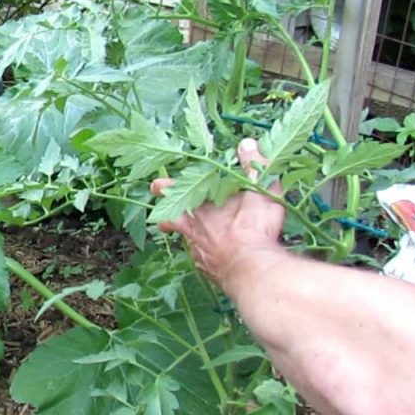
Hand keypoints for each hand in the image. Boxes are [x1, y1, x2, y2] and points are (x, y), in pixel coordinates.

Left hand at [150, 139, 285, 292]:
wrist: (252, 272)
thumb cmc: (252, 229)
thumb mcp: (258, 191)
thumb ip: (252, 167)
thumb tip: (247, 143)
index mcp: (198, 208)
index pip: (171, 191)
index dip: (163, 187)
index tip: (156, 186)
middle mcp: (192, 231)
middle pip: (171, 221)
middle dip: (166, 218)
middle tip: (162, 219)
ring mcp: (198, 253)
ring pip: (188, 242)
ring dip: (193, 237)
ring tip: (200, 235)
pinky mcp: (209, 270)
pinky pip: (204, 260)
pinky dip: (209, 256)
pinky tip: (219, 256)